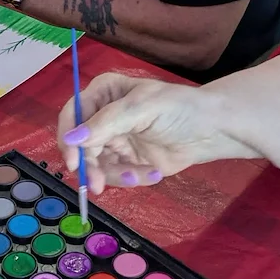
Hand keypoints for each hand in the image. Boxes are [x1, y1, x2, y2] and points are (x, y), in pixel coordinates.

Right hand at [57, 72, 256, 192]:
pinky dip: (132, 178)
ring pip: (96, 165)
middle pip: (79, 145)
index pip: (72, 114)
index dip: (68, 138)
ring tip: (143, 175)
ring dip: (117, 175)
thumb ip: (106, 124)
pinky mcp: (125, 161)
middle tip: (100, 185)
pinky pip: (115, 176)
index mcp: (103, 93)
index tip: (73, 163)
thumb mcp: (142, 109)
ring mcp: (113, 140)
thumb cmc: (180, 109)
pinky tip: (153, 172)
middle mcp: (102, 116)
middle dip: (92, 166)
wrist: (211, 131)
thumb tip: (71, 140)